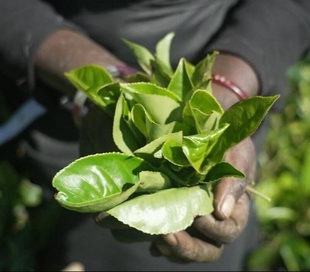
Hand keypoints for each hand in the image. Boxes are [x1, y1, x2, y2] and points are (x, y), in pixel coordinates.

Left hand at [150, 137, 255, 261]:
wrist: (214, 138)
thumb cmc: (230, 146)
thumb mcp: (236, 157)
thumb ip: (233, 181)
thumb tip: (222, 211)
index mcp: (235, 212)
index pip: (228, 232)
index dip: (214, 229)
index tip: (197, 215)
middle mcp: (216, 223)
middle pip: (208, 250)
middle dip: (189, 248)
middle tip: (169, 236)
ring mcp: (197, 224)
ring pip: (189, 249)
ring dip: (173, 248)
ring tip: (157, 238)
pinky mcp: (179, 218)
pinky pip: (172, 240)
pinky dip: (162, 244)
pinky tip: (150, 241)